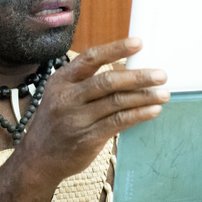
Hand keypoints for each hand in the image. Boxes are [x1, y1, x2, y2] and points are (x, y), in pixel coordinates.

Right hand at [18, 37, 169, 183]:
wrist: (38, 158)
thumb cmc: (56, 121)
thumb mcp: (61, 94)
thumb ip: (87, 82)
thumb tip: (127, 69)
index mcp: (61, 80)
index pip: (91, 58)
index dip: (115, 49)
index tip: (138, 43)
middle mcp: (68, 97)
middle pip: (107, 81)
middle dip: (137, 77)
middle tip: (161, 74)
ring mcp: (77, 119)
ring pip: (116, 103)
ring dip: (143, 97)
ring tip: (163, 94)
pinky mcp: (87, 138)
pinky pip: (118, 123)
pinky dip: (138, 115)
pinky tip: (152, 111)